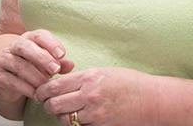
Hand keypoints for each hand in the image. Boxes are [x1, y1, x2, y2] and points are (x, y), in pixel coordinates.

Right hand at [0, 29, 74, 103]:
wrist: (6, 86)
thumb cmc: (30, 72)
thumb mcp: (45, 66)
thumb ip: (58, 64)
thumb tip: (70, 65)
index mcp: (28, 39)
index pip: (38, 35)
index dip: (51, 43)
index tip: (62, 54)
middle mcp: (13, 47)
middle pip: (25, 46)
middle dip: (42, 57)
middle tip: (55, 69)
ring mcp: (3, 61)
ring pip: (19, 65)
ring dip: (35, 76)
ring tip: (46, 85)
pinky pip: (12, 81)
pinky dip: (26, 88)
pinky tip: (36, 94)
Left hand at [35, 67, 153, 125]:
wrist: (153, 101)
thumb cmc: (130, 83)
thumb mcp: (104, 72)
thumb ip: (83, 78)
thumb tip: (62, 82)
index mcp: (89, 78)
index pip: (55, 86)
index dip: (43, 91)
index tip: (40, 92)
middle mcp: (89, 96)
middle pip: (55, 104)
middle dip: (48, 105)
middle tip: (48, 104)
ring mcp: (95, 114)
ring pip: (65, 119)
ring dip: (62, 116)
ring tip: (65, 111)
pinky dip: (76, 124)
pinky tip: (80, 118)